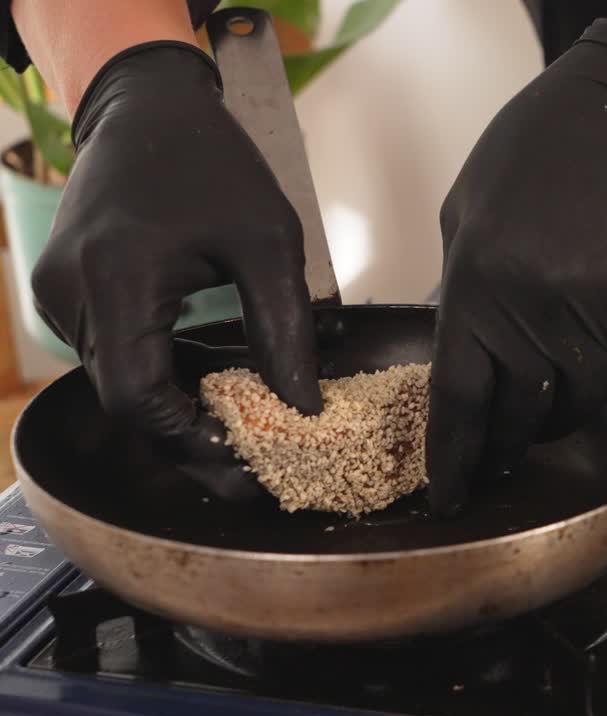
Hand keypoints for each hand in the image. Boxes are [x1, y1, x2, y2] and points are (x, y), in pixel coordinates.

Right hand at [31, 42, 320, 497]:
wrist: (147, 108)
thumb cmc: (213, 164)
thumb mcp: (268, 241)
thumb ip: (282, 327)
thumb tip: (302, 407)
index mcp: (116, 280)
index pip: (140, 401)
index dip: (192, 445)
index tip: (247, 470)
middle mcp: (69, 296)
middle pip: (127, 401)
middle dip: (192, 437)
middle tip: (256, 463)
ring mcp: (57, 294)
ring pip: (119, 382)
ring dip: (178, 406)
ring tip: (246, 424)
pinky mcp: (63, 291)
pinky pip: (113, 353)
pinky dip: (161, 372)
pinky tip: (213, 376)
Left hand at [428, 20, 606, 515]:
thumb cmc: (541, 151)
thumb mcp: (468, 210)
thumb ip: (462, 286)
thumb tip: (462, 353)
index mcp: (474, 285)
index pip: (458, 398)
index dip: (456, 457)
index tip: (454, 497)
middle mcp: (530, 311)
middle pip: (521, 416)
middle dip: (516, 439)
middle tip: (515, 445)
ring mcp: (594, 316)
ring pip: (581, 402)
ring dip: (574, 400)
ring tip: (572, 369)